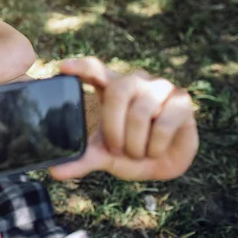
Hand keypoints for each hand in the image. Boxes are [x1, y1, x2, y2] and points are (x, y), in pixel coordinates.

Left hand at [50, 57, 197, 181]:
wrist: (161, 162)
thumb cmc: (127, 150)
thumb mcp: (102, 154)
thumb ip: (81, 159)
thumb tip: (55, 171)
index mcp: (110, 86)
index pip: (94, 68)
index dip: (80, 66)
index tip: (63, 68)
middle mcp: (134, 81)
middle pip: (118, 90)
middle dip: (112, 126)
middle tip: (114, 148)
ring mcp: (160, 88)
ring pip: (141, 111)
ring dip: (135, 142)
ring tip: (136, 153)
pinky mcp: (182, 102)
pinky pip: (164, 124)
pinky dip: (154, 146)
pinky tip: (154, 151)